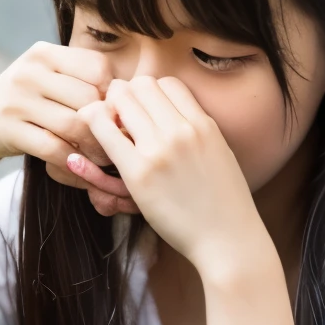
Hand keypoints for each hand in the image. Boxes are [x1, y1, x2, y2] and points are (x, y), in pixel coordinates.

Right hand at [0, 43, 137, 215]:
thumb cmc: (26, 103)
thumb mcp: (47, 79)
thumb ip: (79, 81)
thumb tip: (129, 98)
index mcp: (46, 53)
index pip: (98, 68)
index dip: (113, 94)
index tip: (113, 115)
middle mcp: (30, 70)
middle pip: (89, 98)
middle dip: (107, 126)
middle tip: (116, 145)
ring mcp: (17, 98)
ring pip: (74, 124)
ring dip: (94, 148)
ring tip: (103, 160)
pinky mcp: (9, 128)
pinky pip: (53, 148)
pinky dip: (73, 163)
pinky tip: (81, 169)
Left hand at [78, 76, 269, 275]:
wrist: (229, 241)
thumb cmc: (226, 207)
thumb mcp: (221, 155)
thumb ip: (200, 132)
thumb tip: (181, 117)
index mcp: (203, 124)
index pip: (167, 83)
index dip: (151, 94)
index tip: (145, 114)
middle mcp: (182, 130)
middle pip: (141, 85)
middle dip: (125, 97)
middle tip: (120, 120)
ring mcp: (160, 150)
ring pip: (120, 99)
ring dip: (109, 110)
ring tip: (112, 132)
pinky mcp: (139, 174)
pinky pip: (104, 131)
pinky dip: (95, 126)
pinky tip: (98, 140)